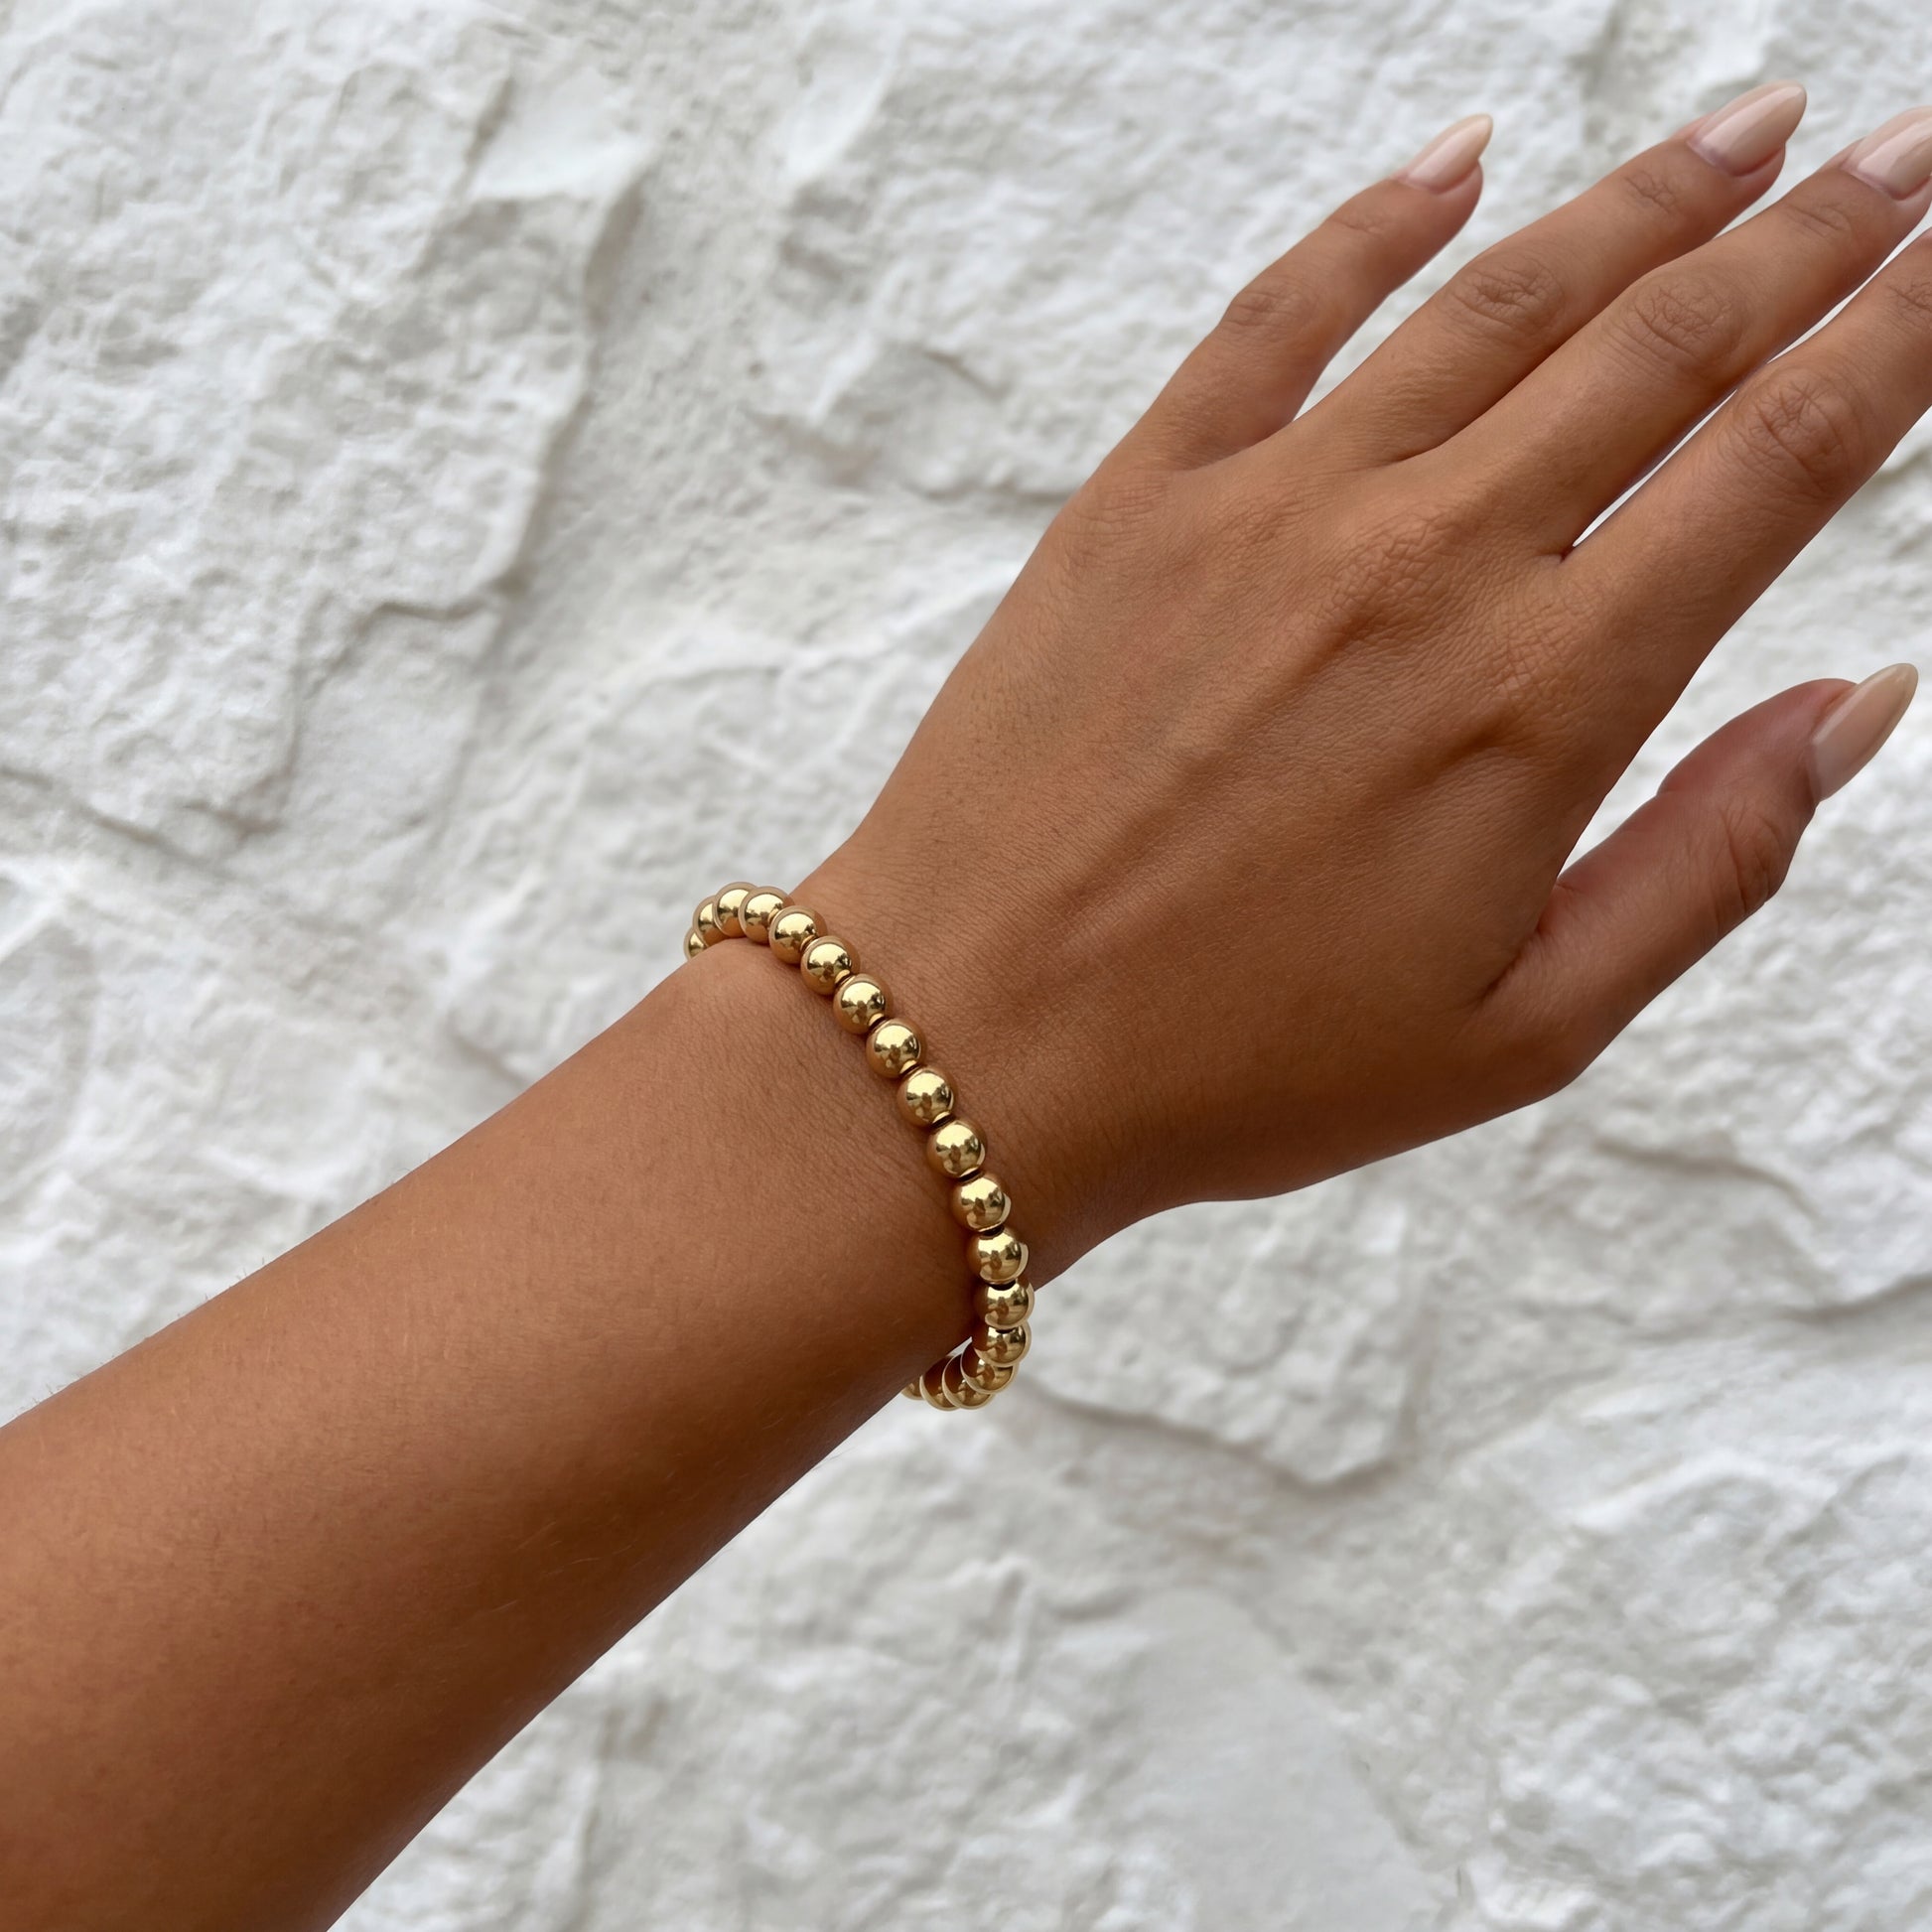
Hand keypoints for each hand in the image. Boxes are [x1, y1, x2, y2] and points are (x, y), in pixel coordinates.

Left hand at [796, 87, 1928, 1264]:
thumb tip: (1855, 703)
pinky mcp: (1140, 499)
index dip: (1896, 339)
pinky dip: (1378, 220)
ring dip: (1640, 200)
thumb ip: (1708, 861)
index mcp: (1539, 703)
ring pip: (1495, 300)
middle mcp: (1421, 567)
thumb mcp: (1523, 1029)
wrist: (975, 1043)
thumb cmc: (1242, 1066)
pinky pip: (1278, 314)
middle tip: (1899, 153)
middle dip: (1807, 233)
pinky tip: (1462, 152)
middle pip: (1661, 345)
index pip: (1775, 465)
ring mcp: (1270, 513)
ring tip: (1745, 128)